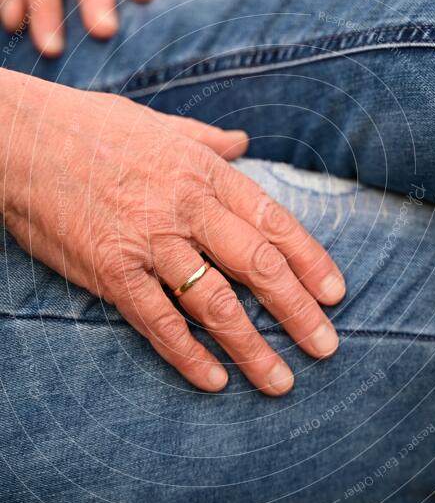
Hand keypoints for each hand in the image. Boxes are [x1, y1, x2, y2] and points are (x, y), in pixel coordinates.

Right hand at [2, 75, 344, 394]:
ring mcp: (148, 242)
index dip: (311, 260)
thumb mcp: (159, 123)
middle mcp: (184, 208)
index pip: (274, 221)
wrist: (19, 138)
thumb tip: (242, 143)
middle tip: (327, 347)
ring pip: (214, 302)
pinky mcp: (110, 271)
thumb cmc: (90, 126)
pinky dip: (188, 354)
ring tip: (281, 379)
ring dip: (252, 346)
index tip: (335, 293)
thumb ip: (206, 138)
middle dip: (298, 312)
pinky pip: (158, 321)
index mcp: (203, 172)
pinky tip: (214, 380)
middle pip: (257, 266)